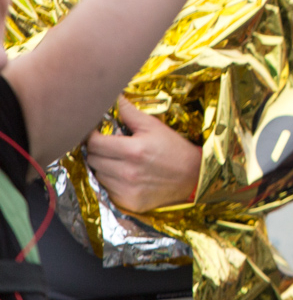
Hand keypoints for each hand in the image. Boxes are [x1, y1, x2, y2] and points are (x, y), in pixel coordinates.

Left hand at [84, 98, 201, 212]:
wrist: (193, 177)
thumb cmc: (174, 148)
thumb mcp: (155, 126)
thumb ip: (129, 112)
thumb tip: (113, 97)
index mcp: (133, 150)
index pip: (94, 143)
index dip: (92, 136)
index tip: (97, 133)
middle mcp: (127, 172)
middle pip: (92, 159)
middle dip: (98, 151)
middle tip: (110, 147)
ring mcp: (126, 189)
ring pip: (97, 175)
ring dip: (103, 167)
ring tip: (120, 162)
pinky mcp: (127, 202)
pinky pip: (106, 190)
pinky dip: (111, 182)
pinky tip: (125, 176)